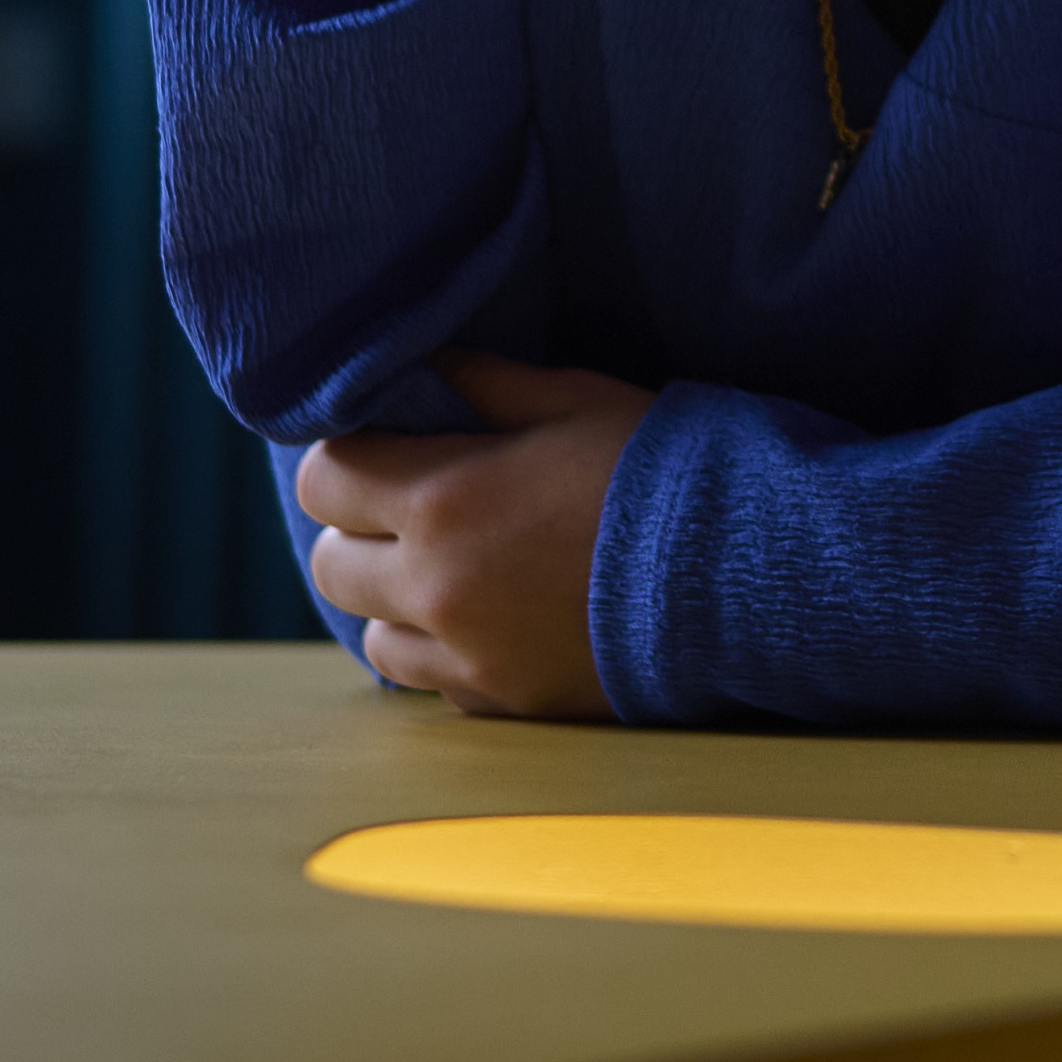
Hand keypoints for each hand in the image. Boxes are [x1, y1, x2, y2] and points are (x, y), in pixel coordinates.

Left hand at [296, 356, 652, 720]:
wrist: (736, 574)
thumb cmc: (655, 471)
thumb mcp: (574, 400)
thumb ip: (486, 382)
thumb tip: (431, 360)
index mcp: (441, 499)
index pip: (325, 479)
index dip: (346, 458)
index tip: (384, 450)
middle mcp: (435, 586)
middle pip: (331, 564)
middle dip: (358, 531)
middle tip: (412, 512)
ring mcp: (466, 653)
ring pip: (373, 634)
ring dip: (396, 601)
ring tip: (452, 572)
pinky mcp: (505, 701)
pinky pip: (435, 681)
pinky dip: (447, 651)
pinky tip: (497, 619)